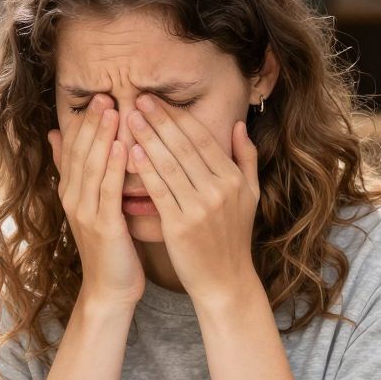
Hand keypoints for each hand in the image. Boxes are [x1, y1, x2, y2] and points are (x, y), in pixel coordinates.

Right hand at [48, 96, 143, 310]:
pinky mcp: (102, 225)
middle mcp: (73, 198)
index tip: (99, 95)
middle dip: (92, 122)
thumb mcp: (93, 207)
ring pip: (92, 166)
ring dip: (102, 136)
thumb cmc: (110, 247)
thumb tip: (59, 136)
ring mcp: (84, 212)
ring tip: (113, 109)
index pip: (74, 148)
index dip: (85, 122)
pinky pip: (106, 190)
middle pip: (80, 151)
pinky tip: (122, 146)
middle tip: (105, 92)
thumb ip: (81, 174)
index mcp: (71, 192)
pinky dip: (112, 166)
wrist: (110, 289)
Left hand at [125, 96, 259, 303]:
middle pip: (184, 146)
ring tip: (130, 119)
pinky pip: (160, 191)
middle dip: (160, 120)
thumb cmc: (233, 238)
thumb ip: (246, 158)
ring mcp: (200, 208)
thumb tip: (239, 124)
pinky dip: (146, 170)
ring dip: (148, 138)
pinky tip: (132, 153)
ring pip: (170, 164)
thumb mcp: (250, 196)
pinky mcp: (181, 226)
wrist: (225, 281)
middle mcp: (219, 189)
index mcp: (234, 179)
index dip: (178, 116)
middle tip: (139, 98)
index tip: (158, 99)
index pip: (202, 138)